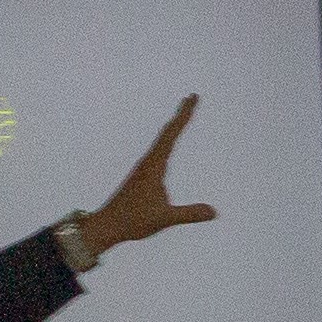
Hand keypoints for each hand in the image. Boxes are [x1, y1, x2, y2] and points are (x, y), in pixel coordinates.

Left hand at [68, 93, 219, 263]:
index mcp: (154, 165)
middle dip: (181, 114)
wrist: (107, 225)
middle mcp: (148, 161)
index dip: (183, 116)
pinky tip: (168, 145)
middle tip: (191, 97)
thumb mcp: (165, 218)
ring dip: (173, 126)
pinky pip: (159, 150)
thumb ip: (189, 214)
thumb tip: (214, 212)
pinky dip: (167, 140)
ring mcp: (144, 167)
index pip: (171, 134)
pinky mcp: (142, 175)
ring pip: (161, 139)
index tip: (192, 99)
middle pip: (167, 131)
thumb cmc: (133, 220)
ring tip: (183, 115)